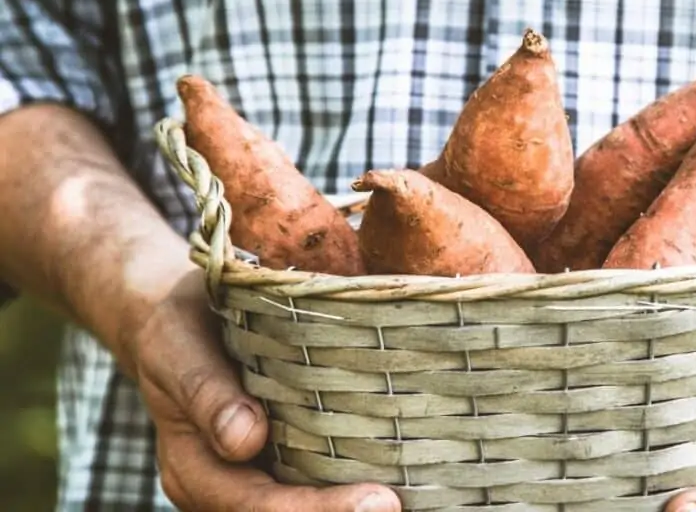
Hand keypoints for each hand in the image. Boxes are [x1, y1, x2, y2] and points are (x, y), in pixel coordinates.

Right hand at [129, 268, 400, 511]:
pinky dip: (348, 482)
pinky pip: (310, 481)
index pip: (258, 506)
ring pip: (298, 503)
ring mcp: (249, 477)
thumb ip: (207, 393)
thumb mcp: (180, 350)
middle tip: (404, 504)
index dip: (317, 511)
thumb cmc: (174, 327)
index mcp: (193, 469)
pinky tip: (398, 475)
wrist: (166, 319)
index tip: (380, 501)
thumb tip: (246, 440)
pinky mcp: (275, 459)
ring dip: (349, 505)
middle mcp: (221, 486)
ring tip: (414, 497)